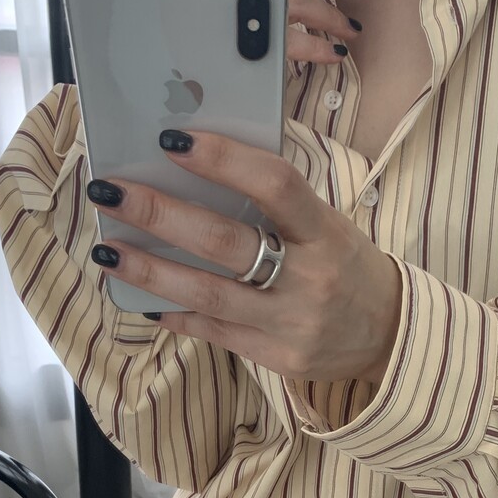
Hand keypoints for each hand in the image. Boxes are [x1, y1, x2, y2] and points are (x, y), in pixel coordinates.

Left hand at [87, 132, 401, 385]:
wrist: (389, 336)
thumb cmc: (347, 268)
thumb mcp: (328, 226)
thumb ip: (277, 204)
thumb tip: (199, 169)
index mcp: (325, 232)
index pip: (274, 185)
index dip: (222, 160)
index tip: (172, 140)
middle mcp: (309, 278)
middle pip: (224, 242)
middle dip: (159, 213)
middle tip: (110, 190)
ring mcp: (291, 323)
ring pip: (208, 294)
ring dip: (149, 269)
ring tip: (107, 248)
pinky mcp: (276, 358)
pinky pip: (213, 332)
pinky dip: (174, 312)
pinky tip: (141, 296)